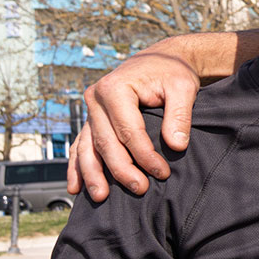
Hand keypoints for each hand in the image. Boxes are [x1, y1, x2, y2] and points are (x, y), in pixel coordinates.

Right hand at [69, 48, 202, 200]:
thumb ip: (180, 115)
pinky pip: (81, 145)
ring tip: (100, 198)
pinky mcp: (92, 120)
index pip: (128, 131)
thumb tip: (176, 146)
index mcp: (115, 89)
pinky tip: (75, 187)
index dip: (144, 155)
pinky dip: (77, 166)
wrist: (160, 60)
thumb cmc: (172, 73)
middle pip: (106, 142)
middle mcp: (95, 99)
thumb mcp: (183, 88)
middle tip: (140, 190)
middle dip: (121, 169)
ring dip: (92, 174)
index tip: (162, 173)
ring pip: (87, 147)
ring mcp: (91, 111)